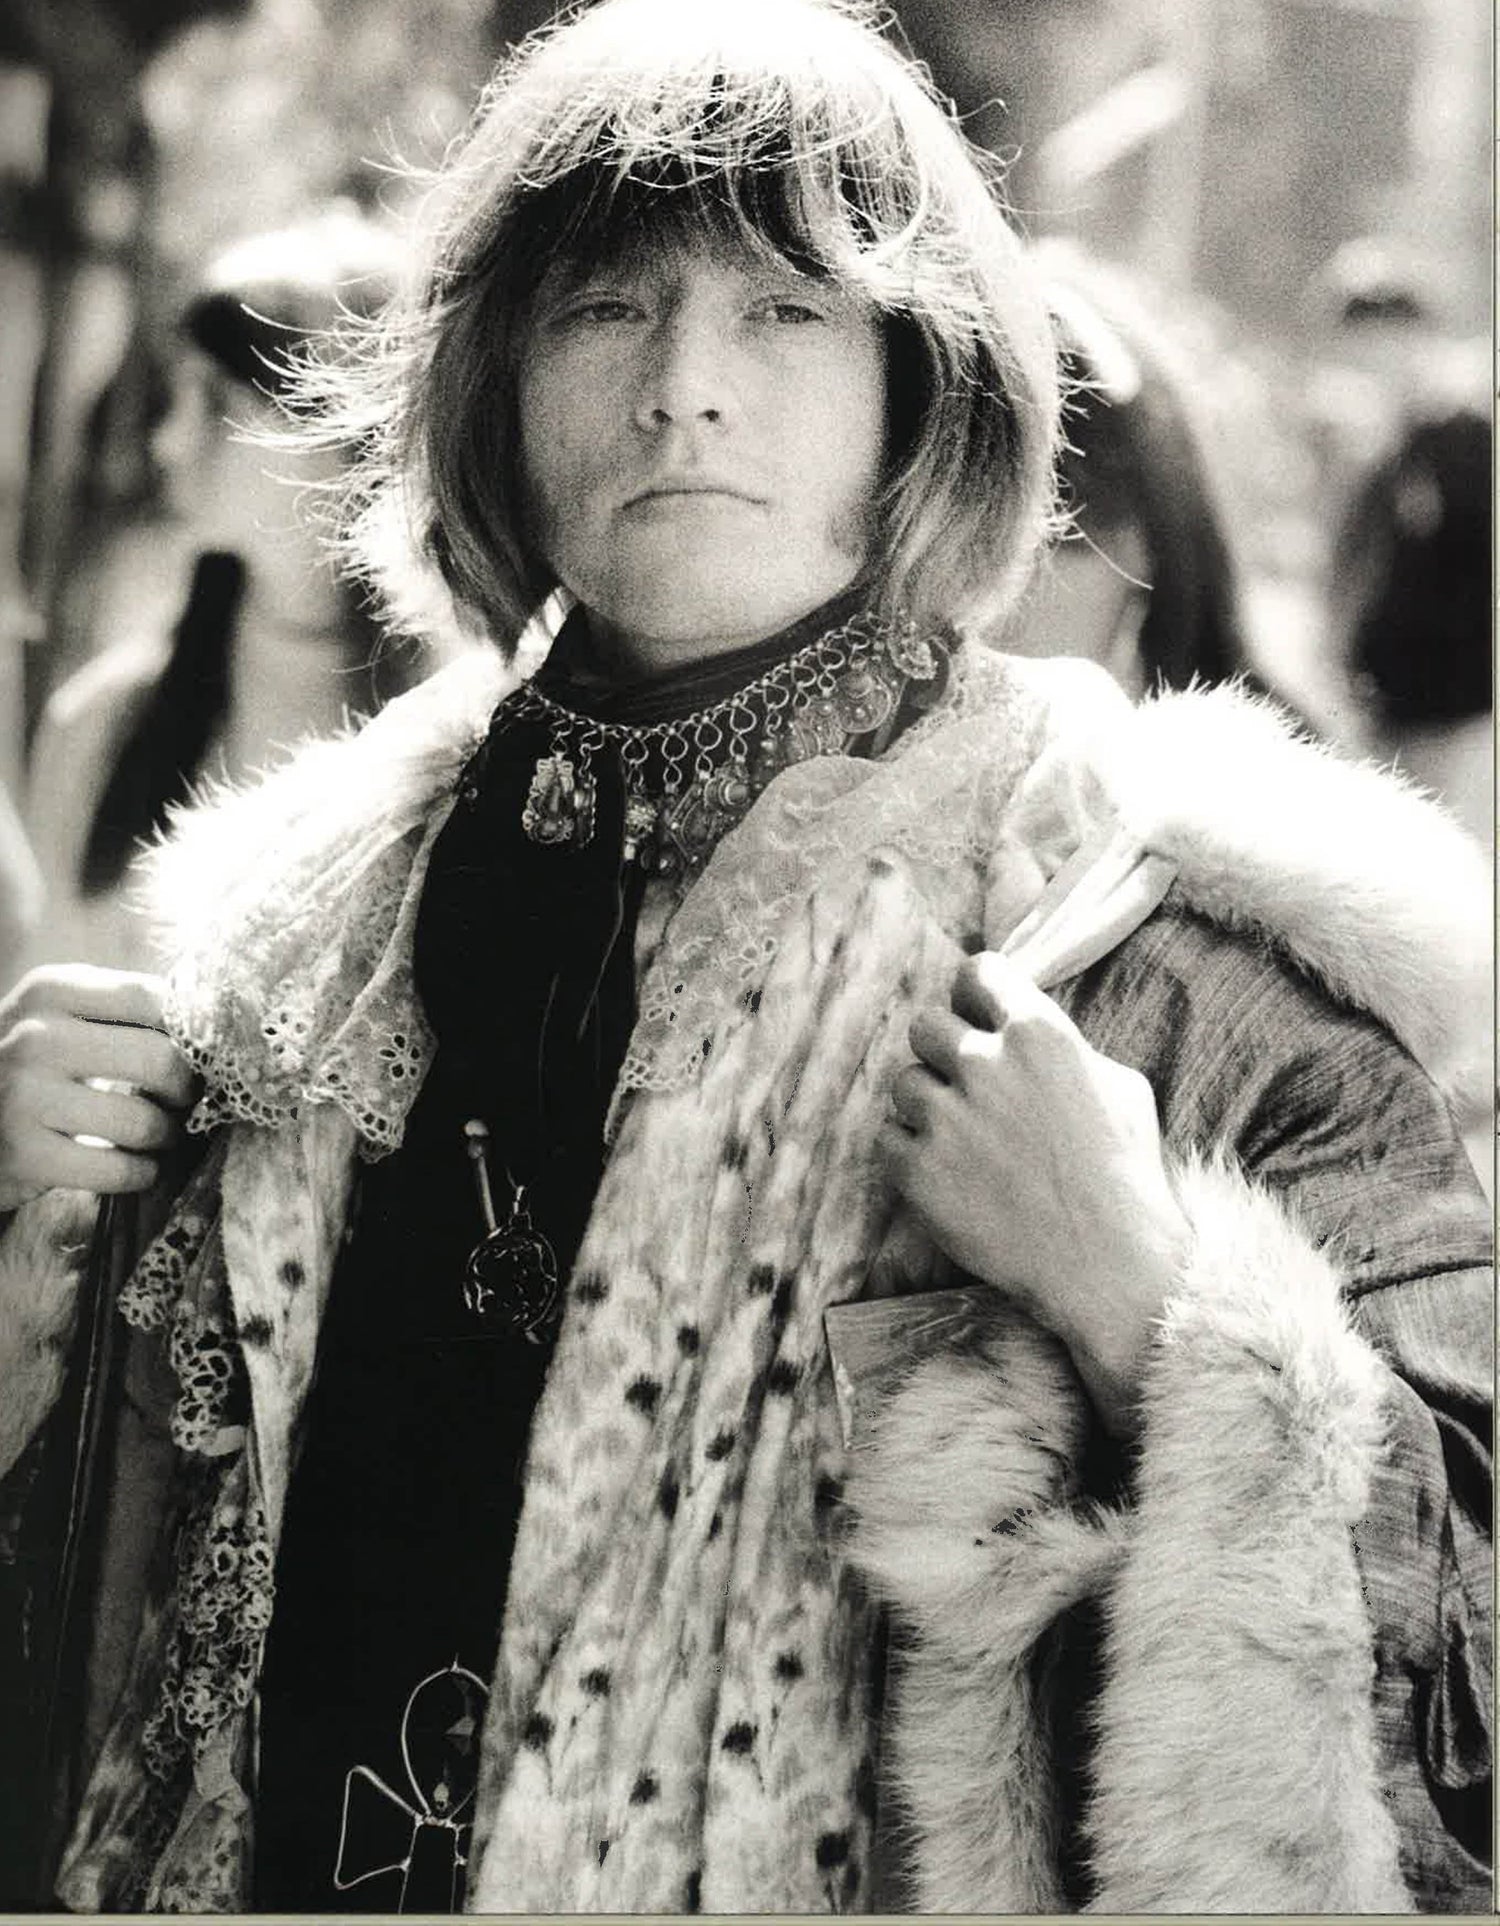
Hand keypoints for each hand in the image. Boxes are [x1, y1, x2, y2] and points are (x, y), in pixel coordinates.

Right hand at [0, 965, 197, 1209]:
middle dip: (186, 1088)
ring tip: (158, 1132)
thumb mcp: (64, 1012)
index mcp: (52, 990)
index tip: (199, 1051)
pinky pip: (118, 1170)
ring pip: (144, 1122)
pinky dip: (141, 1173)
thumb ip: (126, 1005)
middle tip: (183, 1098)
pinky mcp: (26, 1156)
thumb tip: (213, 1011)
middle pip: (160, 1061)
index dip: (192, 1031)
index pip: (155, 998)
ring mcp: (25, 1098)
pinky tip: (135, 1165)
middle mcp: (35, 1037)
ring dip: (165, 1134)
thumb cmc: (35, 1061)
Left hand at [875, 951, 1187, 1435]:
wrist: (1108, 1264)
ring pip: (904, 1084)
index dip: (974, 994)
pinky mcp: (916, 1170)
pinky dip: (909, 1153)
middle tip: (966, 1088)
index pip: (977, 973)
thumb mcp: (1120, 1086)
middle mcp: (984, 1065)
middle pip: (926, 1026)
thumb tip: (1027, 1028)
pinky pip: (887, 1138)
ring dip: (927, 1107)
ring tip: (964, 1142)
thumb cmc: (1126, 1175)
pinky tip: (948, 1174)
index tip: (974, 1013)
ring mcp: (945, 1118)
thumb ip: (1065, 1047)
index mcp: (1037, 1034)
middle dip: (944, 1053)